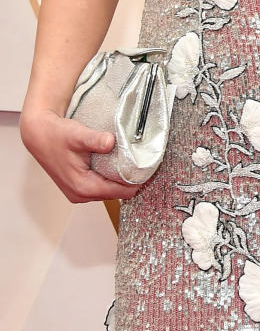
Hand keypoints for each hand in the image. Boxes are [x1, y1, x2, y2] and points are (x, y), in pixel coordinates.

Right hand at [20, 108, 139, 202]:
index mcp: (83, 187)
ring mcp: (78, 194)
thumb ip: (95, 140)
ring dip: (119, 180)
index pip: (121, 192)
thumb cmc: (57, 135)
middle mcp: (80, 195)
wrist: (39, 135)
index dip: (136, 181)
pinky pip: (101, 188)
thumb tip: (111, 142)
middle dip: (129, 180)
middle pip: (117, 194)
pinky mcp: (78, 188)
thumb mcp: (78, 135)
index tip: (148, 168)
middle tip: (142, 163)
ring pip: (109, 192)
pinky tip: (115, 166)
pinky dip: (109, 179)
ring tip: (130, 163)